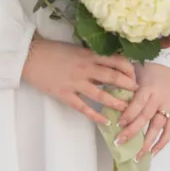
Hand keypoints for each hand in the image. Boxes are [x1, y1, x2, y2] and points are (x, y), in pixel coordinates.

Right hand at [22, 38, 136, 125]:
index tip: (136, 75)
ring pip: (101, 94)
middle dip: (128, 86)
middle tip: (138, 93)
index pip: (116, 60)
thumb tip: (108, 64)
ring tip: (127, 109)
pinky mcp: (65, 94)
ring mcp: (75, 83)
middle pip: (113, 77)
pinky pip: (84, 107)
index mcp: (89, 55)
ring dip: (116, 102)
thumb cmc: (53, 50)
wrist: (31, 56)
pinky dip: (95, 115)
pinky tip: (105, 121)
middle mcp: (85, 68)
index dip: (129, 68)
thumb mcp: (75, 49)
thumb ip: (91, 57)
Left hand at [116, 62, 169, 157]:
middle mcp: (159, 98)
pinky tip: (153, 152)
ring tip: (138, 155)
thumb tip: (112, 107)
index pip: (138, 103)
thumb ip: (126, 90)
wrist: (166, 66)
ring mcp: (169, 106)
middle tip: (120, 142)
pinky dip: (163, 142)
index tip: (118, 125)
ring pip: (159, 126)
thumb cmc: (146, 70)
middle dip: (133, 131)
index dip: (129, 115)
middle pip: (146, 117)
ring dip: (148, 142)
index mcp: (148, 87)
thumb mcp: (134, 75)